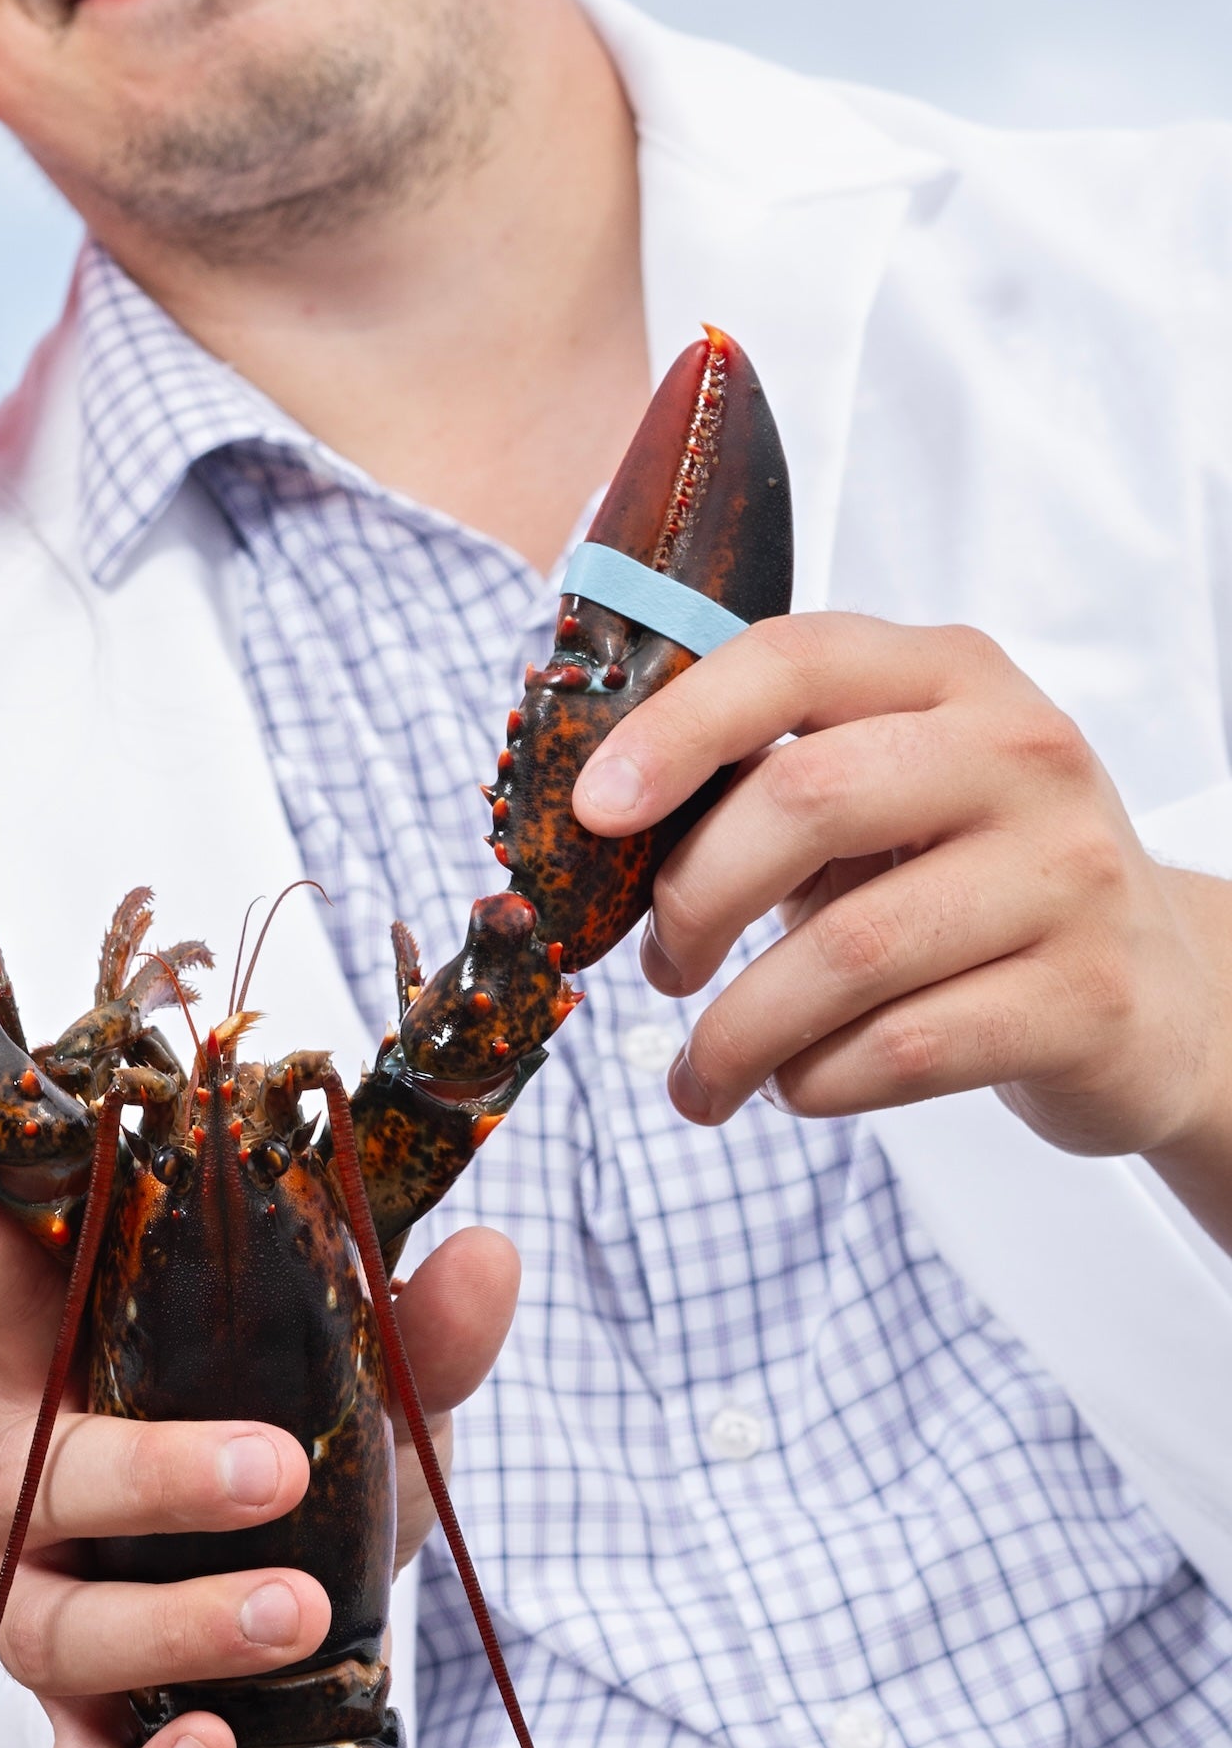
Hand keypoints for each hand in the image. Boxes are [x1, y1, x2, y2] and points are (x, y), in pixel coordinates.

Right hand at [0, 1135, 518, 1747]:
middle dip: (148, 1474)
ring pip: (55, 1635)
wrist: (329, 1689)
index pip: (1, 1293)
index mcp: (77, 1388)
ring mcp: (48, 1640)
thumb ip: (418, 1341)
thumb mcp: (376, 1415)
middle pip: (30, 1478)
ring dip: (178, 1623)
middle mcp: (34, 1512)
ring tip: (296, 1614)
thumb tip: (489, 1256)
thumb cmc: (312, 1506)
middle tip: (276, 1468)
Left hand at [580, 615, 1231, 1249]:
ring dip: (739, 1029)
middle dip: (693, 900)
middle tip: (659, 967)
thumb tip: (596, 828)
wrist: (1155, 993)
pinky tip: (797, 1086)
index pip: (792, 660)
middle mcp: (1023, 753)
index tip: (591, 812)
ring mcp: (1069, 874)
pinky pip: (902, 1049)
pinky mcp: (1085, 997)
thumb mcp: (889, 796)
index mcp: (951, 676)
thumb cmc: (973, 883)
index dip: (673, 730)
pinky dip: (816, 1082)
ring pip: (847, 951)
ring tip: (706, 1069)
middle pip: (807, 801)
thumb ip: (770, 780)